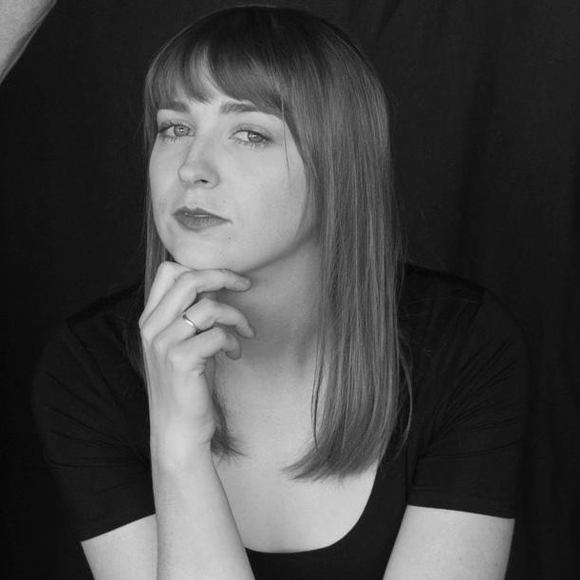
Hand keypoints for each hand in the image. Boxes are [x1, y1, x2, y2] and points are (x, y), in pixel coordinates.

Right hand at [138, 261, 254, 461]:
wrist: (178, 428)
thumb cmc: (187, 384)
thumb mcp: (185, 342)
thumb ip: (192, 313)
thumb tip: (217, 286)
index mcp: (150, 319)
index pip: (168, 271)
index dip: (202, 267)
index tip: (226, 277)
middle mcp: (152, 327)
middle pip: (188, 279)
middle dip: (223, 276)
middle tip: (245, 285)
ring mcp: (163, 344)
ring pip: (208, 307)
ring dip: (236, 317)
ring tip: (244, 332)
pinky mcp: (181, 361)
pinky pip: (218, 334)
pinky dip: (234, 341)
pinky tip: (234, 355)